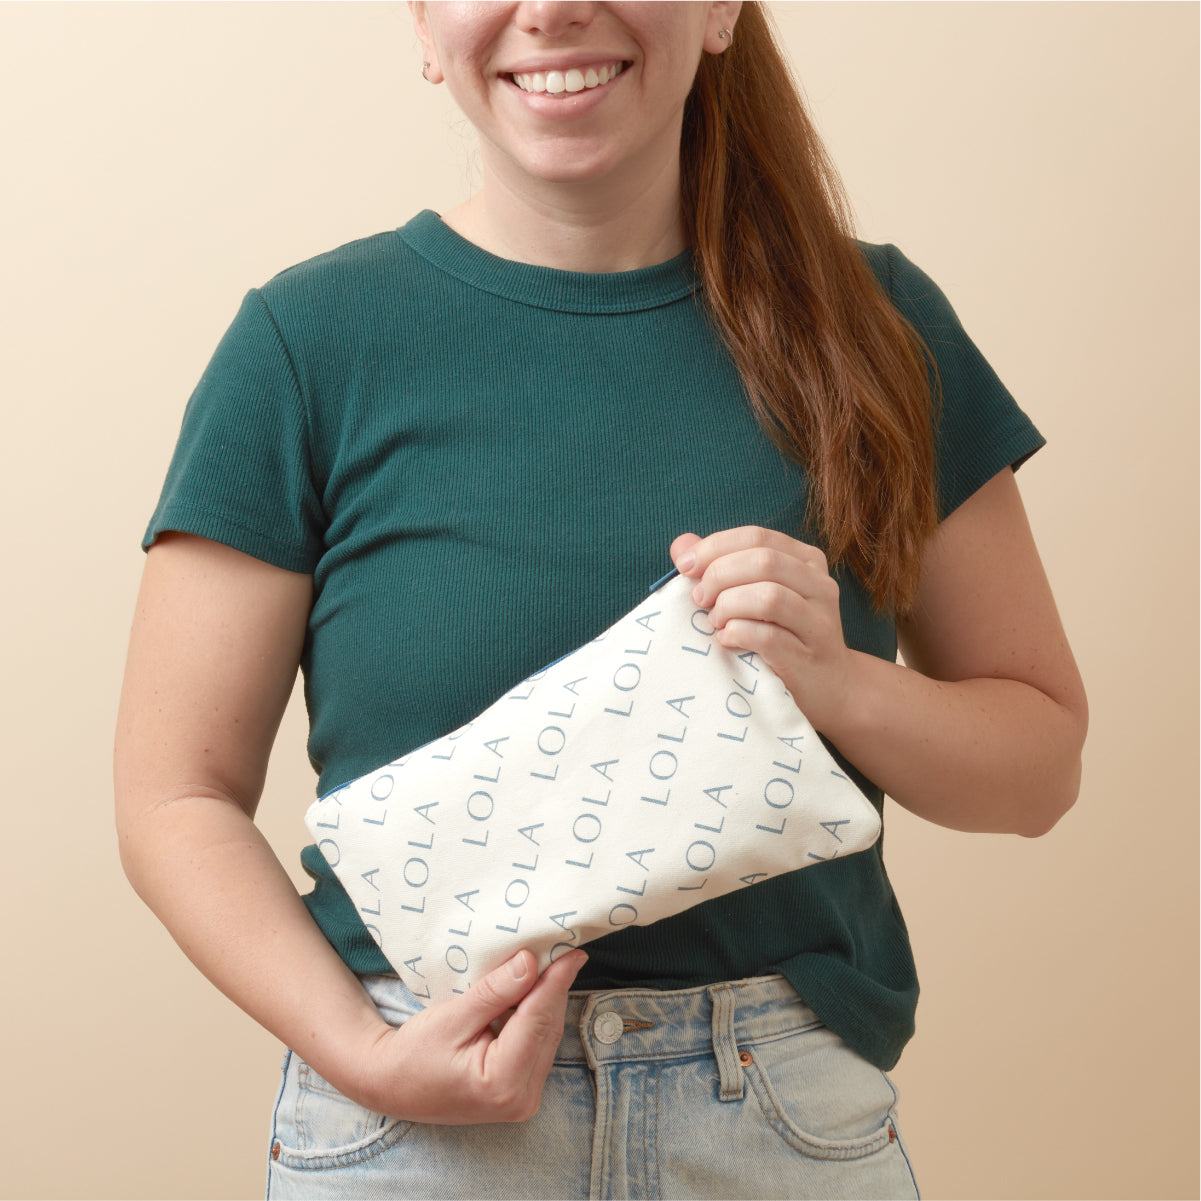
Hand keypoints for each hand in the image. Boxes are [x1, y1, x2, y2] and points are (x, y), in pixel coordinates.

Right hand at [351, 948, 587, 1124]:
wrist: (392, 1086)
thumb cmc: (414, 1053)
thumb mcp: (452, 1017)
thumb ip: (494, 992)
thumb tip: (530, 961)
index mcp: (503, 1083)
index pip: (538, 1020)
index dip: (556, 981)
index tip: (572, 950)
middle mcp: (521, 1098)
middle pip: (549, 1028)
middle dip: (553, 987)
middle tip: (559, 948)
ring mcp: (524, 1099)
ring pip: (548, 1035)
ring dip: (547, 999)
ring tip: (548, 962)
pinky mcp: (522, 1092)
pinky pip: (539, 1045)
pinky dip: (537, 1016)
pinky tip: (533, 990)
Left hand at [671, 527, 854, 735]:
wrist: (830, 687)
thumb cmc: (785, 636)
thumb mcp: (757, 594)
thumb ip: (721, 566)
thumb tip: (682, 545)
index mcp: (805, 560)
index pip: (756, 536)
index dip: (714, 547)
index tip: (684, 567)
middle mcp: (819, 585)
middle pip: (763, 561)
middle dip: (719, 575)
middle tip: (699, 599)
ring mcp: (817, 622)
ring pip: (769, 596)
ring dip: (729, 606)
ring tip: (715, 621)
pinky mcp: (807, 657)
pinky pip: (767, 637)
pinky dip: (737, 634)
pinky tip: (726, 640)